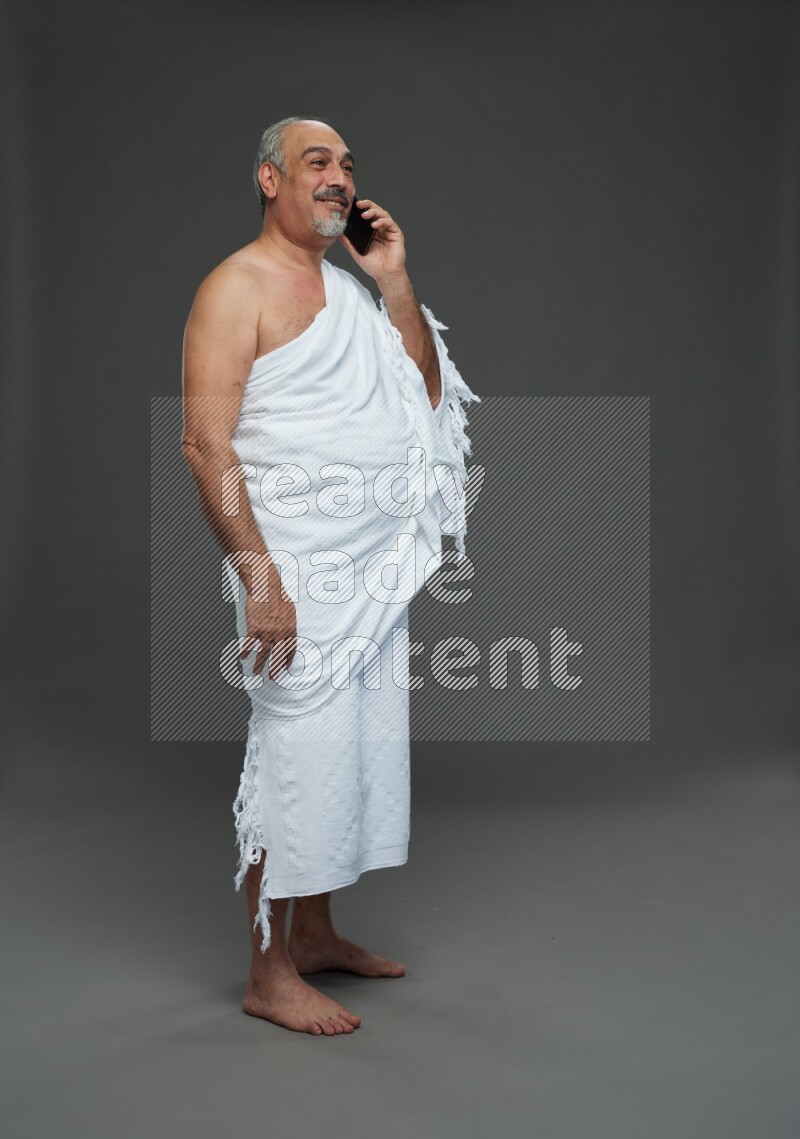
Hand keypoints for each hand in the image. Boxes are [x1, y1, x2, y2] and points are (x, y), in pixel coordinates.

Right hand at [239, 566, 297, 680]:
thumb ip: (290, 624)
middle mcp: (279, 633)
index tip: (283, 669)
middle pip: (278, 655)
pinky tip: (242, 657)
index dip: (287, 661)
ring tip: (255, 672)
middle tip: (271, 677)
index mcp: (290, 629)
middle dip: (275, 669)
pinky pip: (249, 643)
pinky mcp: (254, 627)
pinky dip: (245, 651)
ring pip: (263, 653)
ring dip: (259, 664)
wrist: (266, 587)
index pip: (290, 650)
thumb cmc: (279, 597)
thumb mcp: (291, 611)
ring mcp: (266, 631)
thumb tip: (290, 633)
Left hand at [339, 198, 405, 279]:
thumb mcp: (356, 252)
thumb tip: (338, 233)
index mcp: (372, 232)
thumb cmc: (373, 266)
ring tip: (365, 215)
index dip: (361, 209)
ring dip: (374, 212)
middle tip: (359, 204)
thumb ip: (348, 242)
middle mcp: (381, 229)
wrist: (385, 275)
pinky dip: (382, 221)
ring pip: (383, 214)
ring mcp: (389, 231)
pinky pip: (390, 223)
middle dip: (368, 205)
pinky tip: (375, 224)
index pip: (367, 215)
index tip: (352, 206)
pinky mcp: (396, 234)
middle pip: (375, 211)